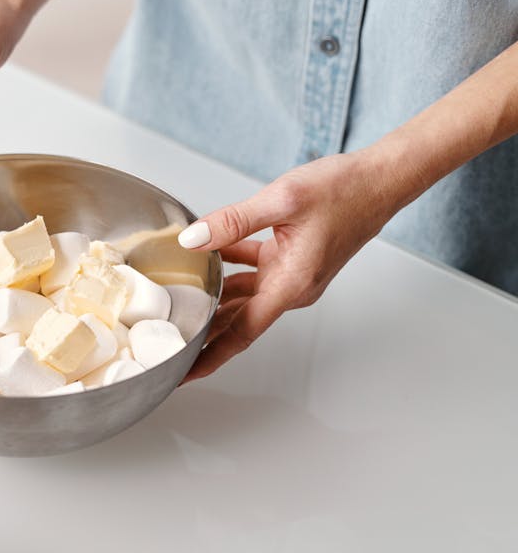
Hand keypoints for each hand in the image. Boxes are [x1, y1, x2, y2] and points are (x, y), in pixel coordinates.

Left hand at [179, 150, 402, 380]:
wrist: (381, 179)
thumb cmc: (346, 190)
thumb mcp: (282, 200)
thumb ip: (233, 222)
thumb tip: (194, 238)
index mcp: (291, 284)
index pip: (242, 332)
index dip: (211, 355)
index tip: (186, 373)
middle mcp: (292, 287)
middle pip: (237, 319)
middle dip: (204, 331)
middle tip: (170, 338)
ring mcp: (293, 275)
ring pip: (242, 295)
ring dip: (213, 296)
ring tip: (178, 299)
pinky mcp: (292, 259)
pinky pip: (253, 271)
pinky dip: (230, 266)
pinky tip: (207, 253)